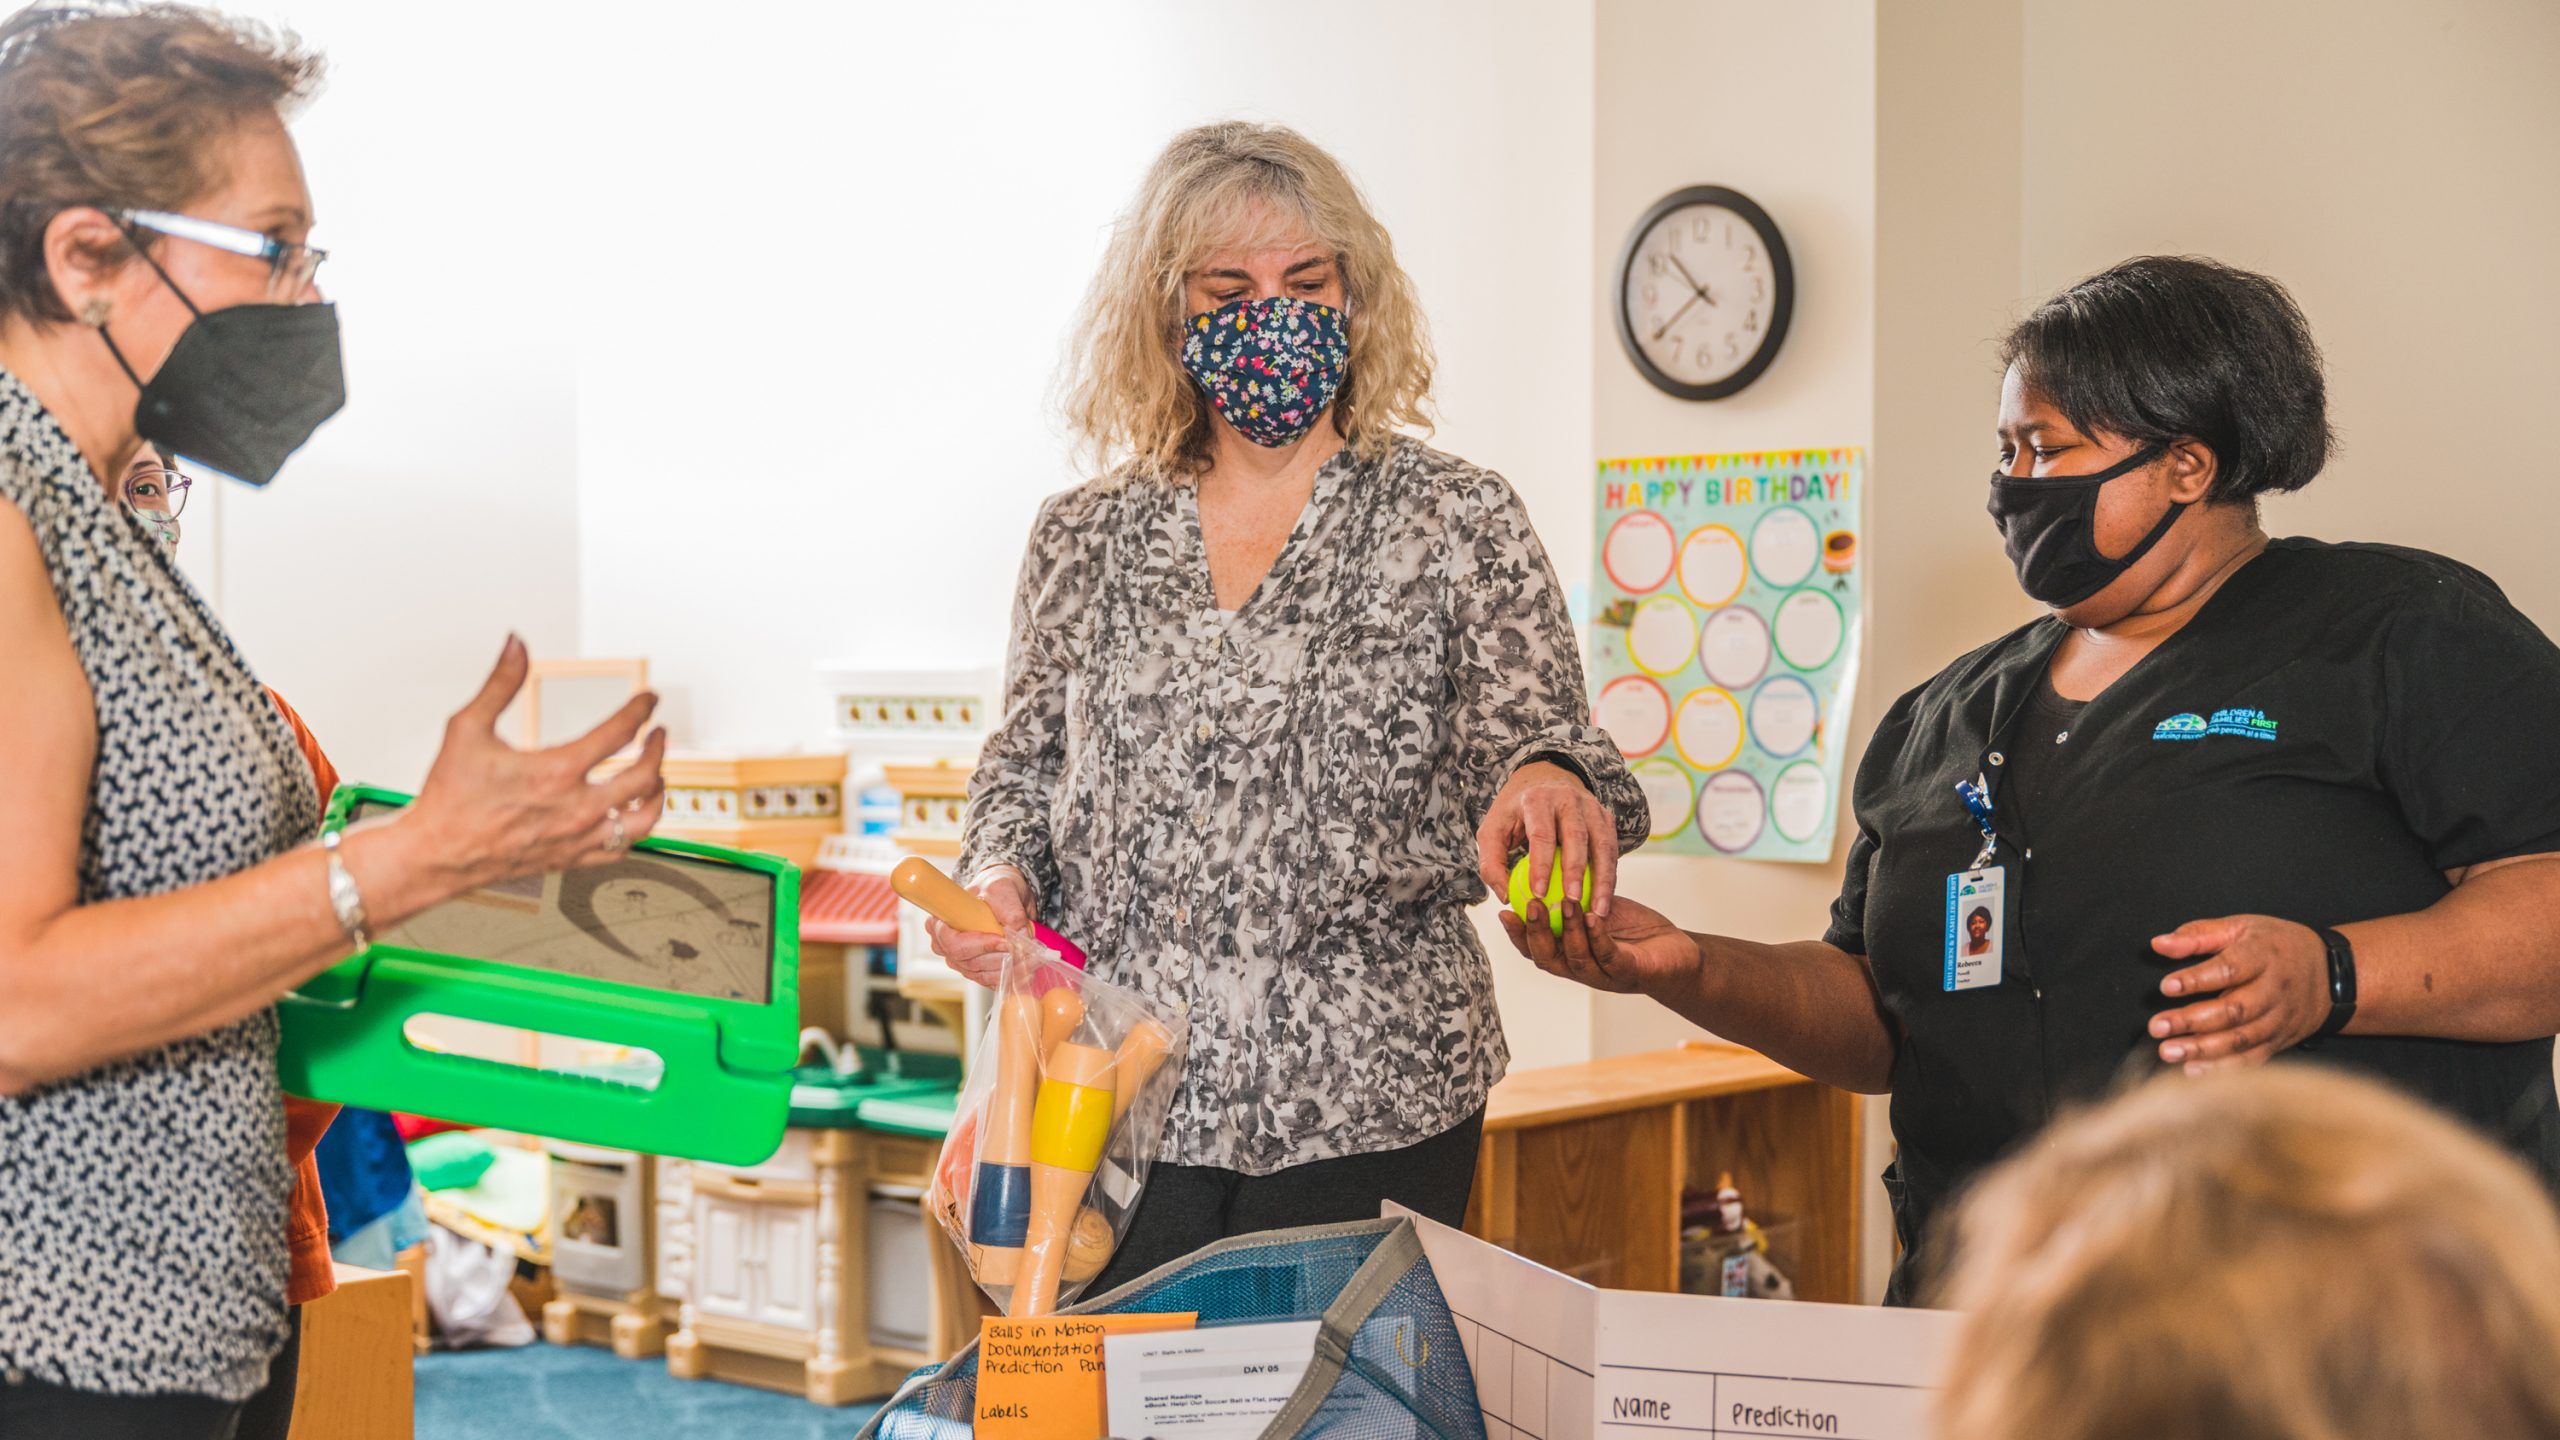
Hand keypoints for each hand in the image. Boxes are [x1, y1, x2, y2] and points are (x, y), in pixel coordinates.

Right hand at [404, 636, 666, 894]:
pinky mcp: (572, 859)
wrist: (436, 854)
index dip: (641, 710)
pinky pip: (622, 847)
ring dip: (657, 791)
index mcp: (555, 771)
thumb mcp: (467, 728)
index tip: (648, 699)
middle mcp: (575, 807)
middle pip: (644, 775)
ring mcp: (577, 837)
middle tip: (658, 733)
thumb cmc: (449, 794)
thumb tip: (516, 644)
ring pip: (644, 818)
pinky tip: (632, 813)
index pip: (620, 733)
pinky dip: (636, 829)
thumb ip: (499, 683)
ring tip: (657, 775)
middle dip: (657, 748)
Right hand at [928, 866, 1034, 987]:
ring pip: (983, 974)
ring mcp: (960, 961)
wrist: (1005, 897)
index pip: (953, 943)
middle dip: (1000, 958)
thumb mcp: (1003, 890)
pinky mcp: (976, 971)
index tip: (1003, 940)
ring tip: (1033, 959)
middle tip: (1027, 951)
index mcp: (940, 923)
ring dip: (1010, 969)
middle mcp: (945, 946)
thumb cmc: (996, 889)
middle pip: (969, 962)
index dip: (979, 946)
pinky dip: (1011, 977)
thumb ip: (1010, 910)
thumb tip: (1019, 934)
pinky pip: (991, 981)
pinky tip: (1027, 970)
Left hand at [1477, 760, 1620, 922]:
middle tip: (1572, 901)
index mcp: (1536, 799)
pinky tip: (1605, 899)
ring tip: (1598, 911)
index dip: (1541, 864)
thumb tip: (1506, 896)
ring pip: (1602, 843)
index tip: (1539, 894)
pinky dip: (1610, 875)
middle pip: (1576, 836)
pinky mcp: (1605, 817)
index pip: (1541, 833)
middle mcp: (1567, 798)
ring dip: (1603, 879)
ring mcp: (1590, 806)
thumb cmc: (1516, 813)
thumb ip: (1491, 863)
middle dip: (1576, 870)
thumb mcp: (1492, 830)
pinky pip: (1611, 848)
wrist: (1544, 779)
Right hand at [1499, 892, 1696, 995]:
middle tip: (1529, 905)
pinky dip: (1599, 937)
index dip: (1516, 934)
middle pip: (1547, 959)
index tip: (1503, 910)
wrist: (1676, 952)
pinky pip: (1610, 957)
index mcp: (1568, 955)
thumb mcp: (1596, 909)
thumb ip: (1570, 900)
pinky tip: (1593, 916)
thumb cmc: (1633, 930)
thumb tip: (1541, 869)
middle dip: (1535, 933)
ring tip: (1564, 903)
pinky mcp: (1631, 973)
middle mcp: (1582, 970)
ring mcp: (1606, 975)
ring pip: (1577, 958)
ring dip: (1568, 930)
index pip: (1534, 949)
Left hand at [2148, 915, 2332, 1072]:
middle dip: (2192, 1021)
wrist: (2330, 973)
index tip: (2166, 986)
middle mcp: (2273, 991)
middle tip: (2157, 1027)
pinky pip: (2252, 1059)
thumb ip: (2198, 935)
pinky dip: (2223, 1069)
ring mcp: (2278, 1019)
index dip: (2197, 980)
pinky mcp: (2279, 1041)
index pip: (2229, 969)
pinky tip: (2193, 1070)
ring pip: (2241, 1039)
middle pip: (2234, 1010)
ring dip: (2203, 1050)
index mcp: (2262, 956)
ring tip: (2168, 1051)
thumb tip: (2159, 943)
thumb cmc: (2275, 945)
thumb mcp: (2240, 927)